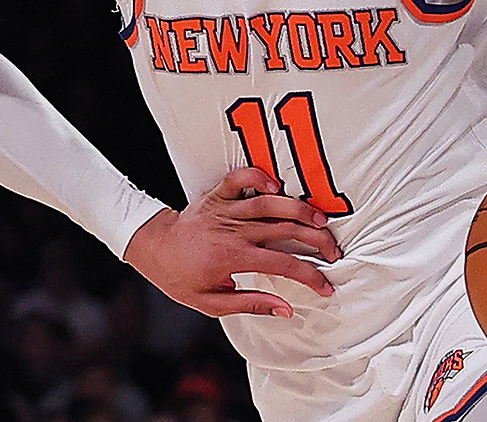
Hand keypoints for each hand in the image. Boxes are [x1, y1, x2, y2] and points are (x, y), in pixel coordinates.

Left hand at [123, 167, 342, 317]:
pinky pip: (240, 178)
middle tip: (334, 252)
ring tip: (321, 220)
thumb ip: (251, 304)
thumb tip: (287, 309)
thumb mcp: (212, 303)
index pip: (283, 265)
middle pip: (285, 231)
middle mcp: (232, 231)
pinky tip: (278, 186)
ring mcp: (225, 209)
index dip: (310, 276)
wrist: (152, 248)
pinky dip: (259, 176)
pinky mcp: (216, 194)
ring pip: (270, 204)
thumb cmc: (180, 277)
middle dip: (317, 241)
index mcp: (233, 258)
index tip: (326, 285)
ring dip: (300, 210)